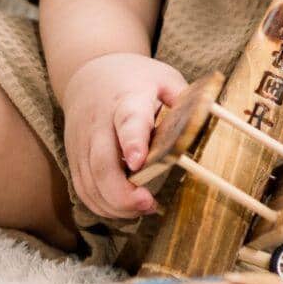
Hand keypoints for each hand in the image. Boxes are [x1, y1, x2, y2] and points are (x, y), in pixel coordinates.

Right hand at [57, 53, 189, 223]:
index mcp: (127, 99)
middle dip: (122, 192)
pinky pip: (82, 189)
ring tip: (142, 209)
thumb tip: (208, 121)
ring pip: (90, 182)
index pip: (129, 121)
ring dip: (114, 204)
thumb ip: (185, 101)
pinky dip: (101, 205)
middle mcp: (99, 123)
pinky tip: (124, 210)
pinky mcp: (74, 157)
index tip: (139, 163)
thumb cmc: (136, 79)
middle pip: (102, 163)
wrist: (90, 73)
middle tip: (148, 204)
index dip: (133, 142)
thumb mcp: (165, 79)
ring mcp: (82, 142)